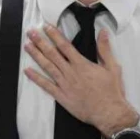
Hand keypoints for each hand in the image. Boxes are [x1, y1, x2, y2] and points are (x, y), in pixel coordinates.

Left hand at [24, 25, 138, 136]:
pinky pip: (46, 86)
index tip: (46, 27)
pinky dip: (36, 78)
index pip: (65, 46)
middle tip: (30, 32)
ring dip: (36, 55)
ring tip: (26, 46)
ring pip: (47, 67)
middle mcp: (70, 72)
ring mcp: (64, 84)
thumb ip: (105, 49)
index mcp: (82, 64)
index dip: (54, 35)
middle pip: (53, 54)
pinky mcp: (61, 96)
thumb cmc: (112, 90)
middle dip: (41, 42)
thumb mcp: (112, 67)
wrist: (109, 112)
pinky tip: (27, 71)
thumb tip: (103, 32)